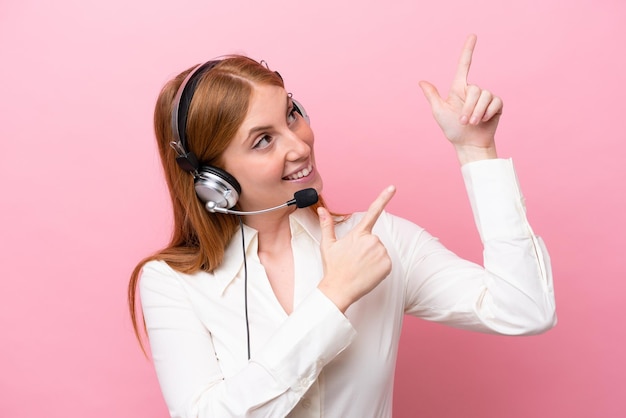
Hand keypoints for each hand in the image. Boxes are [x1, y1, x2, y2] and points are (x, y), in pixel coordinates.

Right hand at [317, 186, 395, 312]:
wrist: (339, 289)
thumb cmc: (333, 267)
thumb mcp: (328, 245)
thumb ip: (327, 225)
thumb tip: (321, 209)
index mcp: (359, 233)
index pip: (373, 211)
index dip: (384, 198)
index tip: (393, 187)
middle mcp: (372, 240)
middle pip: (373, 239)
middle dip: (366, 248)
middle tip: (354, 260)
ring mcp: (381, 252)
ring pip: (380, 251)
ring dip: (373, 258)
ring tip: (360, 267)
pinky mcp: (387, 265)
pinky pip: (385, 263)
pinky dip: (379, 268)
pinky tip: (368, 273)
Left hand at [419, 34, 501, 163]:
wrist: (469, 144)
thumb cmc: (452, 130)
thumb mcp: (439, 112)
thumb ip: (432, 96)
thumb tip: (421, 82)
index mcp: (458, 89)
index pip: (464, 66)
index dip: (468, 50)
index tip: (473, 35)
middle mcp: (473, 91)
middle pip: (475, 88)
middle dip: (469, 107)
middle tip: (464, 121)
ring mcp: (485, 97)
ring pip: (485, 95)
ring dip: (478, 112)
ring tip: (473, 123)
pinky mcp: (496, 105)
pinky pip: (496, 102)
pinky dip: (488, 113)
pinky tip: (484, 121)